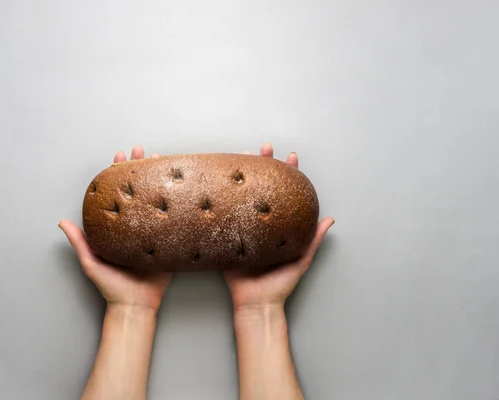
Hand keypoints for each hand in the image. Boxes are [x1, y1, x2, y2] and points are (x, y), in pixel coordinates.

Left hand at [59, 146, 170, 312]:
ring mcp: (153, 232)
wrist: (135, 306)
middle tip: (142, 150)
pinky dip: (178, 202)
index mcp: (118, 227)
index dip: (118, 174)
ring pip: (156, 199)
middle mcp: (135, 226)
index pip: (118, 193)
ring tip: (161, 160)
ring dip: (158, 178)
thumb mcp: (91, 261)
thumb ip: (79, 242)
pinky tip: (180, 187)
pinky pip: (174, 219)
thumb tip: (62, 222)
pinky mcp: (169, 242)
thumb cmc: (111, 286)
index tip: (119, 156)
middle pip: (138, 190)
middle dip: (140, 169)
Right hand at [224, 143, 334, 311]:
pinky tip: (220, 182)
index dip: (288, 175)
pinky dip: (221, 198)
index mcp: (278, 225)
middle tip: (264, 148)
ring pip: (242, 196)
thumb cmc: (280, 285)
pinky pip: (224, 215)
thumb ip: (312, 240)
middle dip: (264, 166)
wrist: (256, 304)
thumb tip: (329, 220)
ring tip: (243, 157)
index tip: (291, 158)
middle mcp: (260, 223)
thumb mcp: (300, 260)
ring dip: (243, 176)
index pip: (284, 194)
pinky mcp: (227, 238)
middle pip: (262, 188)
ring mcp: (243, 228)